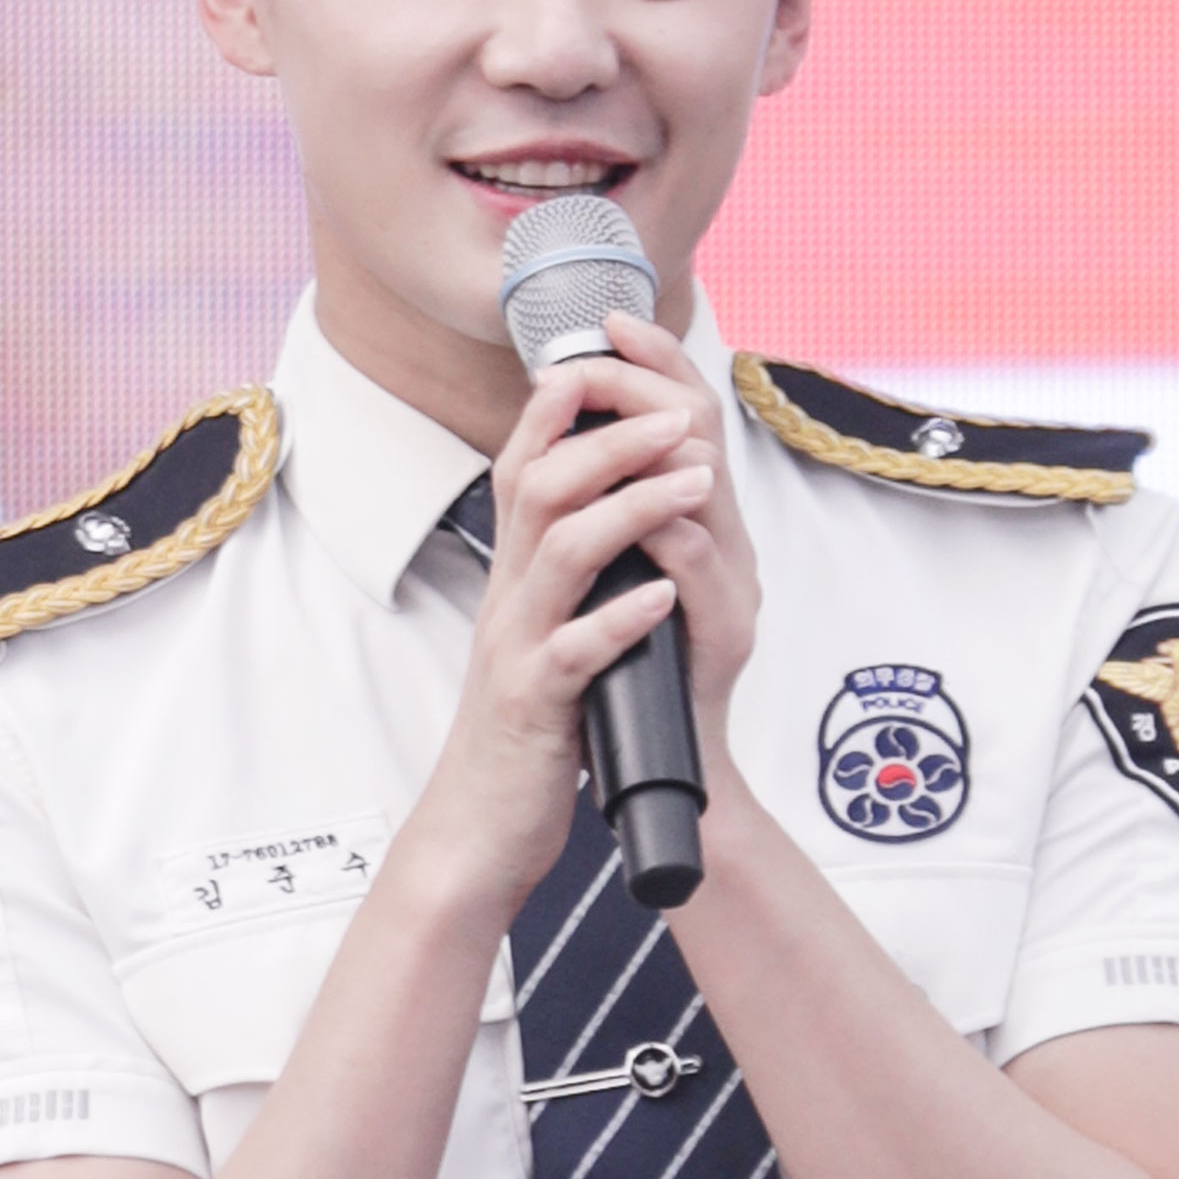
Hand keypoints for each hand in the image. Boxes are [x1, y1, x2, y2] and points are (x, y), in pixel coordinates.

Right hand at [411, 335, 750, 913]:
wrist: (482, 824)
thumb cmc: (531, 724)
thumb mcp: (545, 626)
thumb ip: (565, 561)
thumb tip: (599, 491)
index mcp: (517, 572)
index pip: (528, 459)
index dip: (564, 400)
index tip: (615, 354)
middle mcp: (510, 595)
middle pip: (543, 484)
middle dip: (614, 438)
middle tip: (680, 416)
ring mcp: (517, 646)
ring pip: (563, 551)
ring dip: (635, 507)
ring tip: (696, 483)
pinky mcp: (535, 704)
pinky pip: (574, 651)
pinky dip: (621, 619)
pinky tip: (664, 599)